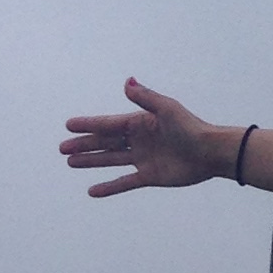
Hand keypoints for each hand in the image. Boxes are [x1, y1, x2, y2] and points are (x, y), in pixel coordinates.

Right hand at [61, 79, 232, 195]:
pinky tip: (92, 191)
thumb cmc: (190, 128)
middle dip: (84, 144)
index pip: (109, 124)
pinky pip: (124, 182)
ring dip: (91, 161)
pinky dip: (109, 187)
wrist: (210, 153)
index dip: (89, 124)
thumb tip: (126, 82)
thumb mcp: (167, 109)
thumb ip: (145, 98)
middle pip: (106, 142)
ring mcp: (143, 158)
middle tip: (62, 147)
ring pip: (111, 160)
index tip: (68, 125)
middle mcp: (139, 139)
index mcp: (141, 122)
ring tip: (70, 162)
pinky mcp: (149, 176)